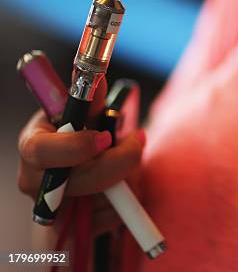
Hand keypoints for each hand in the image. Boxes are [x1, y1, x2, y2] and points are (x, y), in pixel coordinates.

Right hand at [17, 77, 145, 235]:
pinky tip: (123, 183)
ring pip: (100, 201)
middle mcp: (37, 181)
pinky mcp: (75, 229)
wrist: (89, 166)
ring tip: (129, 156)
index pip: (40, 151)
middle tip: (137, 141)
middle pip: (77, 182)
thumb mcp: (86, 113)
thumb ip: (91, 98)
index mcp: (34, 146)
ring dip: (127, 178)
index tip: (105, 138)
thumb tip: (96, 76)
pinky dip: (126, 199)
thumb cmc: (84, 133)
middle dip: (116, 163)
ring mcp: (54, 209)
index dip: (74, 147)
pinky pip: (110, 219)